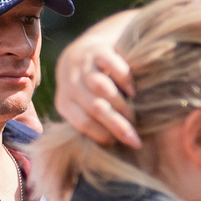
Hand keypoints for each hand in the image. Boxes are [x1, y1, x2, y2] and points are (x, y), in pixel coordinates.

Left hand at [52, 18, 139, 150]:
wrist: (86, 50)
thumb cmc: (88, 89)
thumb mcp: (82, 106)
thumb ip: (91, 122)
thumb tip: (111, 151)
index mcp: (64, 102)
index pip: (83, 123)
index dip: (103, 135)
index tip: (121, 145)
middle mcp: (70, 83)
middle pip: (95, 108)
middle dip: (117, 126)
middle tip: (136, 140)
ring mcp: (82, 64)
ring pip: (101, 87)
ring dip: (120, 104)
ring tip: (135, 115)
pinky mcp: (97, 49)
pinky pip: (111, 65)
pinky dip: (123, 79)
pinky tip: (133, 91)